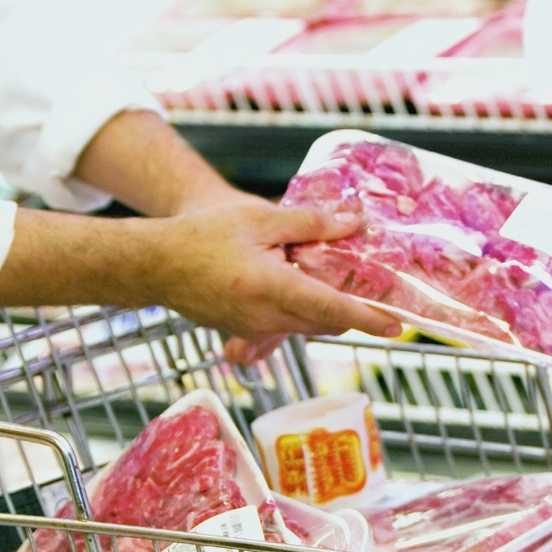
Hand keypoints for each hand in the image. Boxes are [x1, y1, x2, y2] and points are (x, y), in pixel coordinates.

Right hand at [137, 201, 402, 345]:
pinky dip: (302, 310)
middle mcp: (265, 318)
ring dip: (327, 309)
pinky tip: (300, 283)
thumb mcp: (259, 217)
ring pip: (307, 325)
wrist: (154, 264)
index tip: (397, 326)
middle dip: (354, 312)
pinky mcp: (246, 333)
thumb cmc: (201, 235)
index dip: (368, 319)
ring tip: (341, 282)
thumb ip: (310, 224)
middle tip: (379, 293)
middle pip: (326, 323)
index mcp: (270, 288)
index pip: (332, 310)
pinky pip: (286, 325)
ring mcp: (255, 331)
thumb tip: (353, 224)